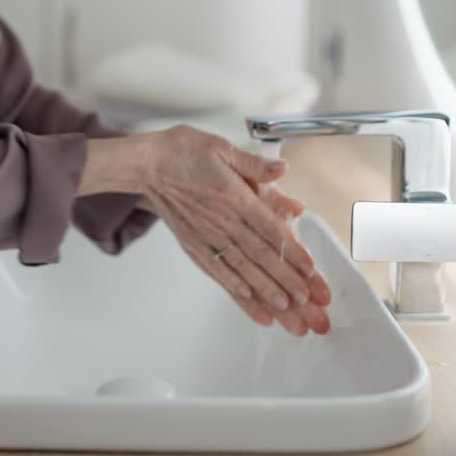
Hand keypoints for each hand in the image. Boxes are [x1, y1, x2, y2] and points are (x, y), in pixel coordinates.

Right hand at [139, 126, 331, 335]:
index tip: (309, 268)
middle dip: (285, 279)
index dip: (292, 250)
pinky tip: (246, 297)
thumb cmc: (183, 153)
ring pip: (240, 267)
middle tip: (305, 300)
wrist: (146, 165)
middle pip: (260, 254)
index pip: (270, 229)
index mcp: (233, 196)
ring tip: (283, 307)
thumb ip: (253, 164)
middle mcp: (221, 221)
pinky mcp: (192, 244)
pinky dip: (231, 286)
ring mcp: (206, 236)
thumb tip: (281, 169)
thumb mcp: (222, 148)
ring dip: (263, 289)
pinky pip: (214, 269)